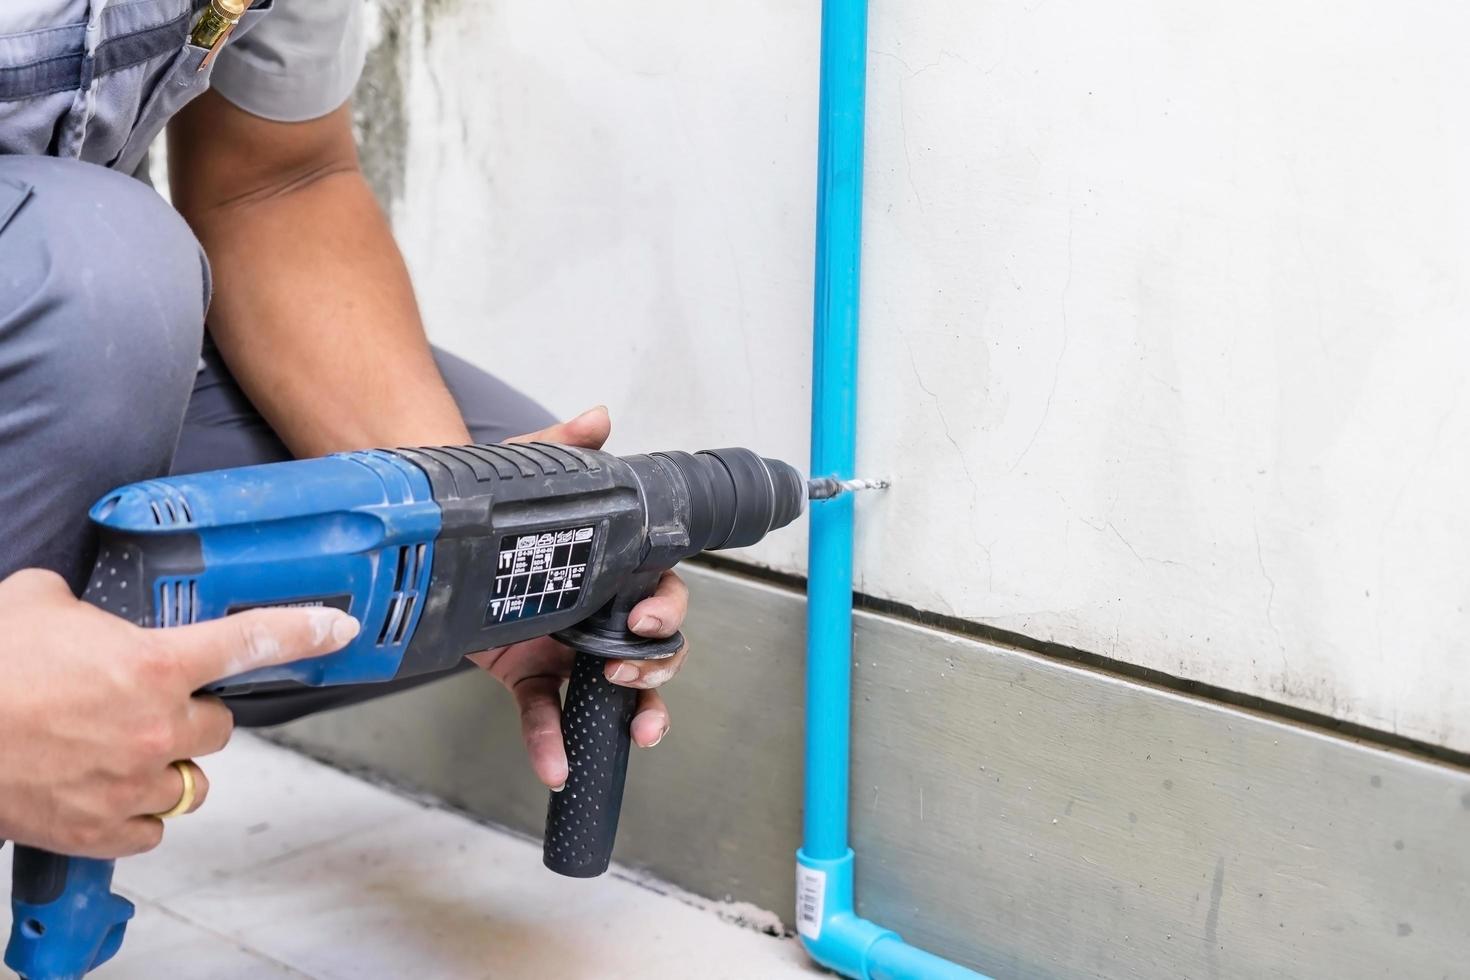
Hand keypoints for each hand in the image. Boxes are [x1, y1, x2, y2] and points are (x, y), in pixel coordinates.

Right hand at [0, 570, 359, 857]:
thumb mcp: (36, 604)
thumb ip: (78, 604)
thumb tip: (73, 603)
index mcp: (155, 664)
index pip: (252, 642)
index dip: (303, 632)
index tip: (335, 629)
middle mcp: (158, 727)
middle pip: (221, 726)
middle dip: (195, 715)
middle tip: (151, 706)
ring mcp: (134, 784)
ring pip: (190, 782)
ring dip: (168, 768)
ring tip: (121, 752)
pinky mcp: (102, 830)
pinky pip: (151, 829)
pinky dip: (135, 816)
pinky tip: (104, 792)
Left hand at [466, 406, 691, 789]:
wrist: (445, 536)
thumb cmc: (503, 507)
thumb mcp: (532, 471)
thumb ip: (564, 447)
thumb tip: (597, 419)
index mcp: (612, 567)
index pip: (660, 590)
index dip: (664, 608)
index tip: (644, 616)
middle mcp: (599, 610)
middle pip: (653, 648)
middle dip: (657, 667)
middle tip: (629, 671)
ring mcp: (569, 647)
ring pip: (617, 690)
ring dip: (633, 714)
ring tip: (635, 732)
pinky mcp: (530, 674)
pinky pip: (549, 713)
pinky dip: (553, 742)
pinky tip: (556, 766)